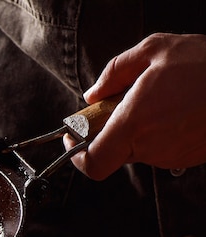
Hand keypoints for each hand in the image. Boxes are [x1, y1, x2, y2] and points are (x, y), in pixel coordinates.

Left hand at [64, 33, 205, 179]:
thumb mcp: (155, 50)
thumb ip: (115, 72)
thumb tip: (93, 94)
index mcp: (135, 124)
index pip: (93, 162)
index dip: (76, 156)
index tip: (73, 138)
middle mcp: (150, 147)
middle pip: (112, 151)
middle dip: (108, 130)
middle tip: (119, 103)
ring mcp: (170, 157)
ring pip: (136, 148)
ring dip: (135, 128)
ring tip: (157, 100)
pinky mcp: (187, 158)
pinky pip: (159, 148)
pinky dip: (156, 132)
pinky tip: (173, 109)